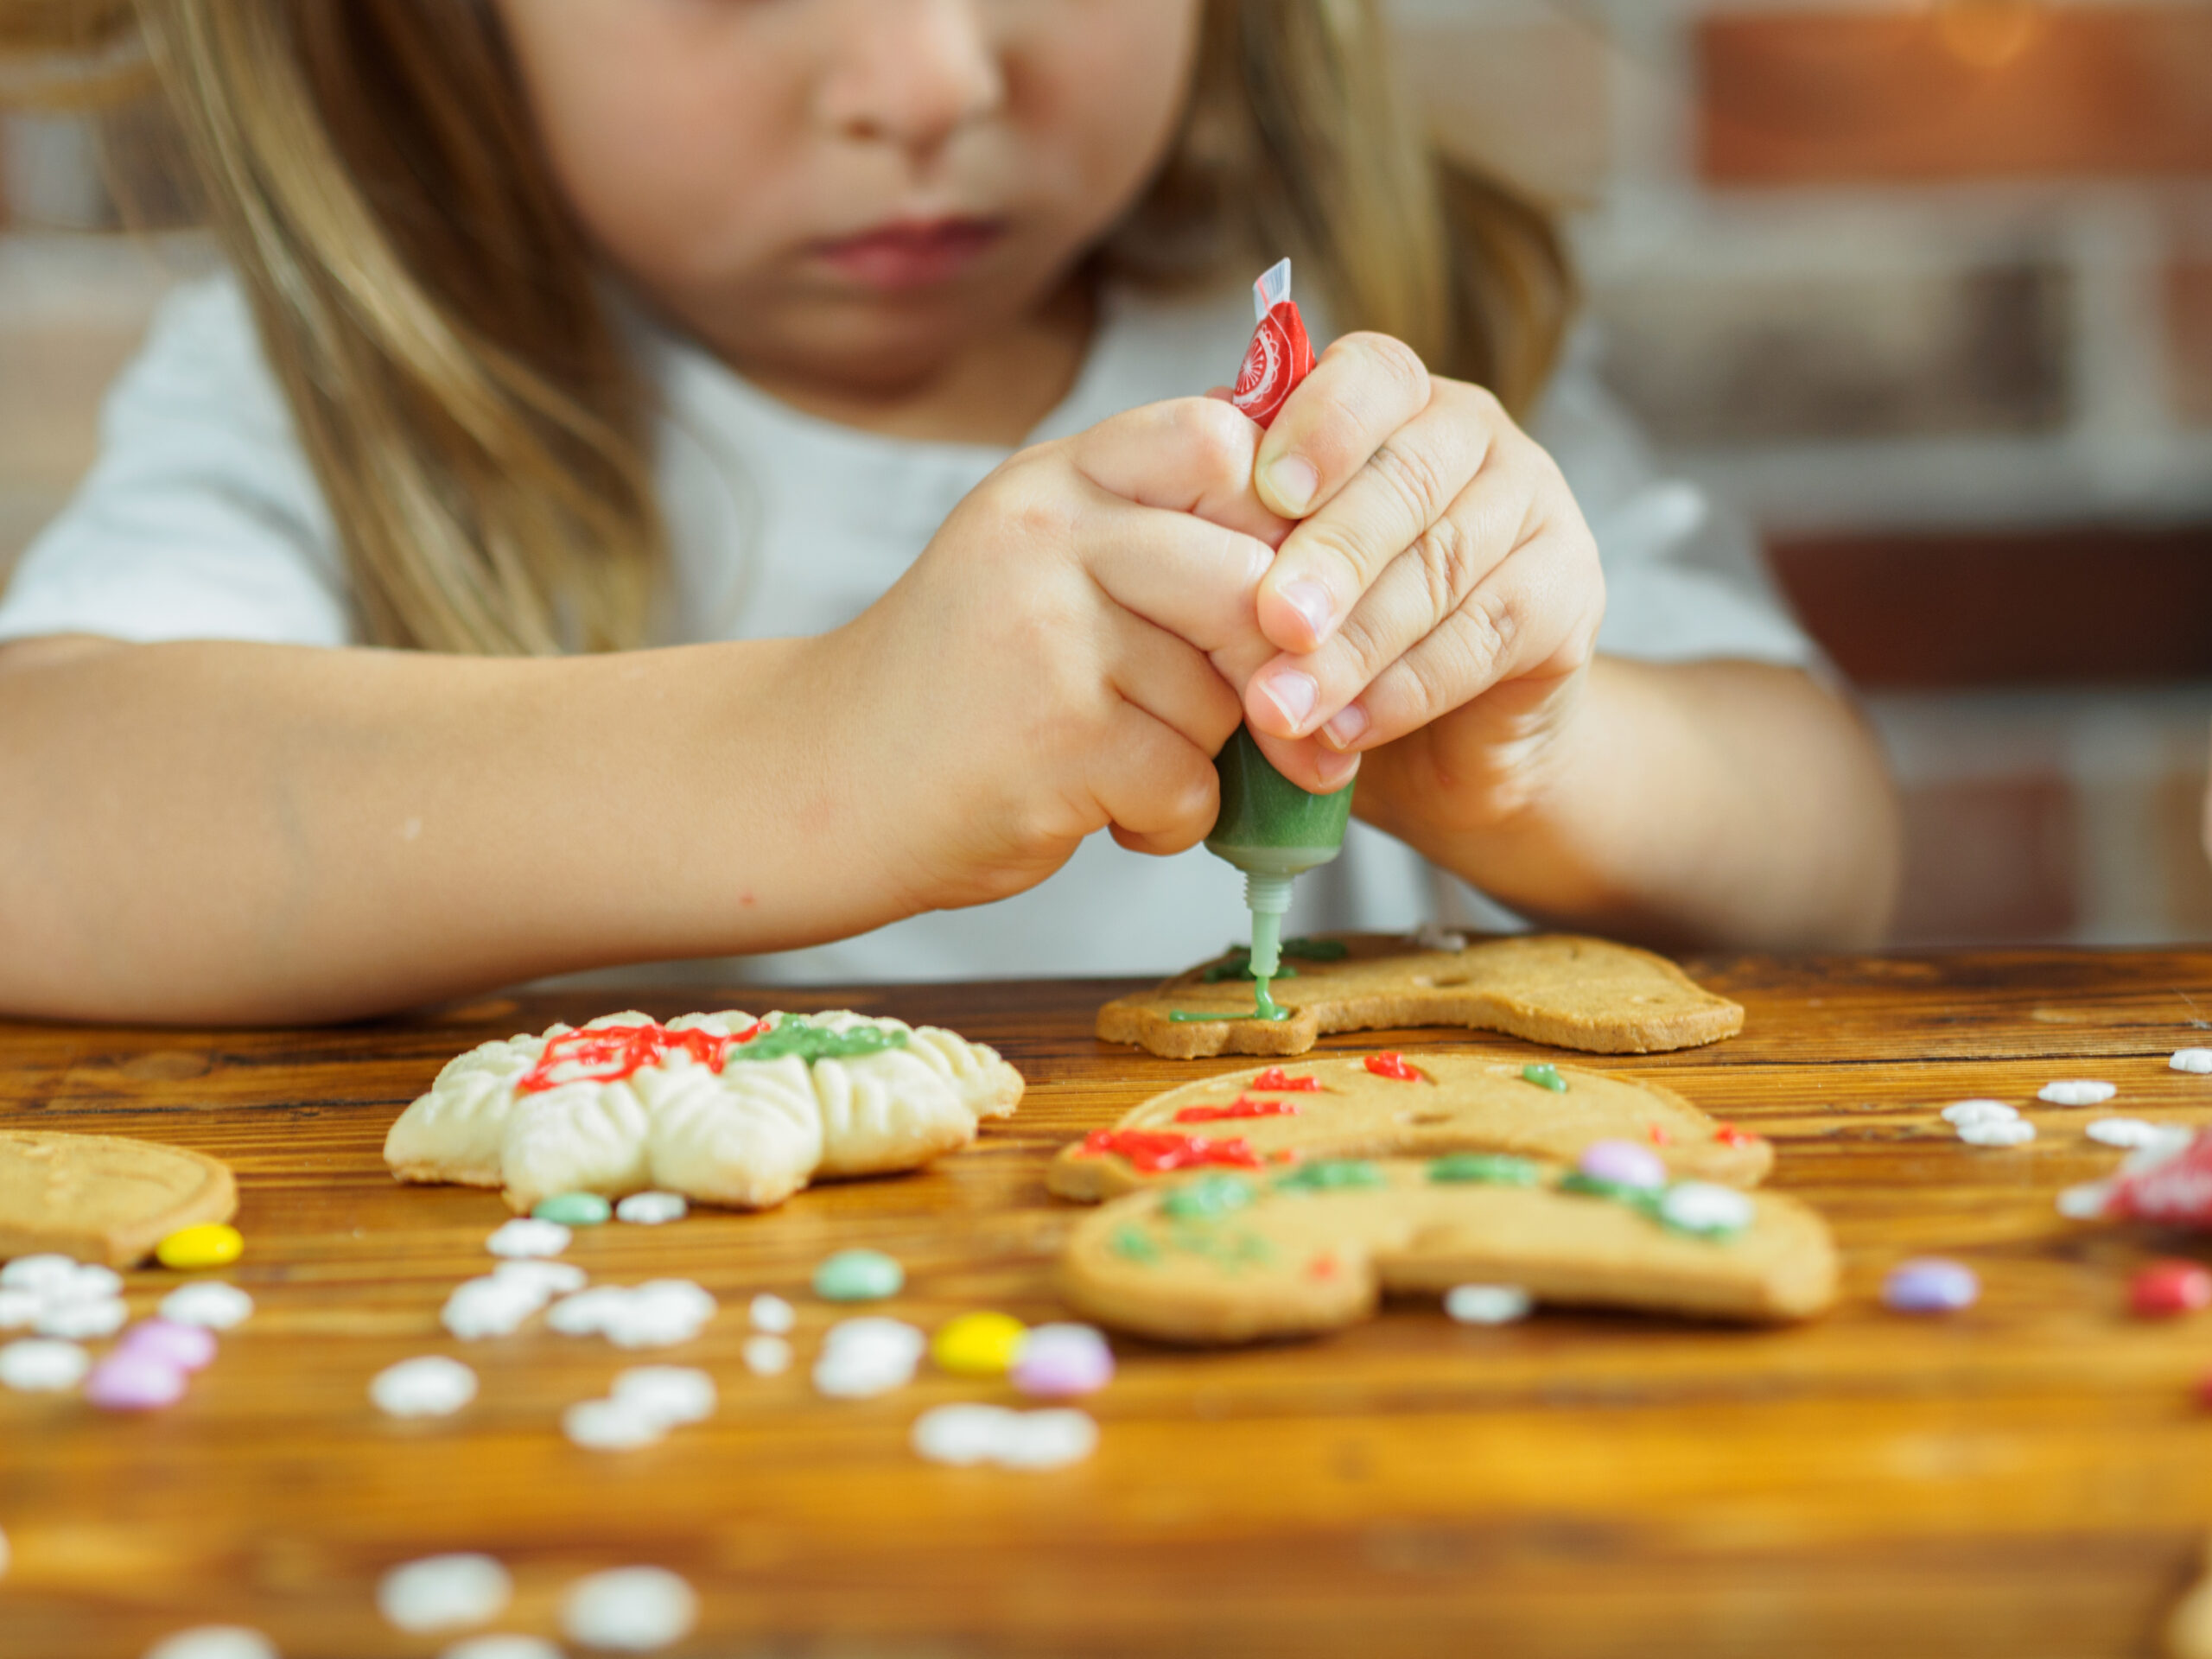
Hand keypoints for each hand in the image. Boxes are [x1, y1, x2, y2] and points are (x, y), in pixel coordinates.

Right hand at [821, 397, 1288, 913]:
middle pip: (1250, 582)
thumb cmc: (960, 679)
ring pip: (1226, 697)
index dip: (1274, 520)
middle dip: (1267, 666)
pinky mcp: (1057, 743)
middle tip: (1254, 713)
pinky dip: (1168, 819)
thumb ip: (1151, 525)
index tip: (1269, 589)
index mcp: (1057, 480)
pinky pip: (1189, 782)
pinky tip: (1110, 811)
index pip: (1218, 441)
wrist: (826, 779)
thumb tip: (1317, 526)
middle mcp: (1050, 539)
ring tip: (1129, 763)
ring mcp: (1048, 638)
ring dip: (1204, 755)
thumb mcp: (1037, 556)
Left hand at [1233, 333, 1605, 817]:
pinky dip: (1406, 689)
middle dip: (1332, 556)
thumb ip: (1237, 524)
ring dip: (1357, 643)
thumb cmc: (1324, 631)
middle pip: (1407, 479)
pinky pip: (1486, 634)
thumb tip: (1175, 488)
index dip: (1324, 427)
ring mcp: (1534, 507)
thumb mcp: (1265, 571)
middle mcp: (1471, 435)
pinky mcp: (1571, 593)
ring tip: (1283, 706)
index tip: (1268, 489)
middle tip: (1272, 621)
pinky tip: (1346, 731)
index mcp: (1392, 399)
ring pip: (1444, 564)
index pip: (1369, 375)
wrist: (1438, 742)